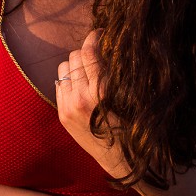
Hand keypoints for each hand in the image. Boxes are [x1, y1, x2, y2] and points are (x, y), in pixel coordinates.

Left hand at [56, 30, 124, 171]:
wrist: (123, 162)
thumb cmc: (137, 128)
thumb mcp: (133, 98)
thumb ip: (118, 73)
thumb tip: (110, 45)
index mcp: (101, 94)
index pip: (89, 52)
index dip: (95, 37)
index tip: (102, 33)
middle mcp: (80, 99)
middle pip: (75, 56)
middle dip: (87, 51)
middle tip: (99, 53)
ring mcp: (68, 108)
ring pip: (64, 67)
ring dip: (76, 64)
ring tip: (90, 70)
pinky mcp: (62, 115)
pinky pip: (59, 83)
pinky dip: (69, 80)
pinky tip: (83, 86)